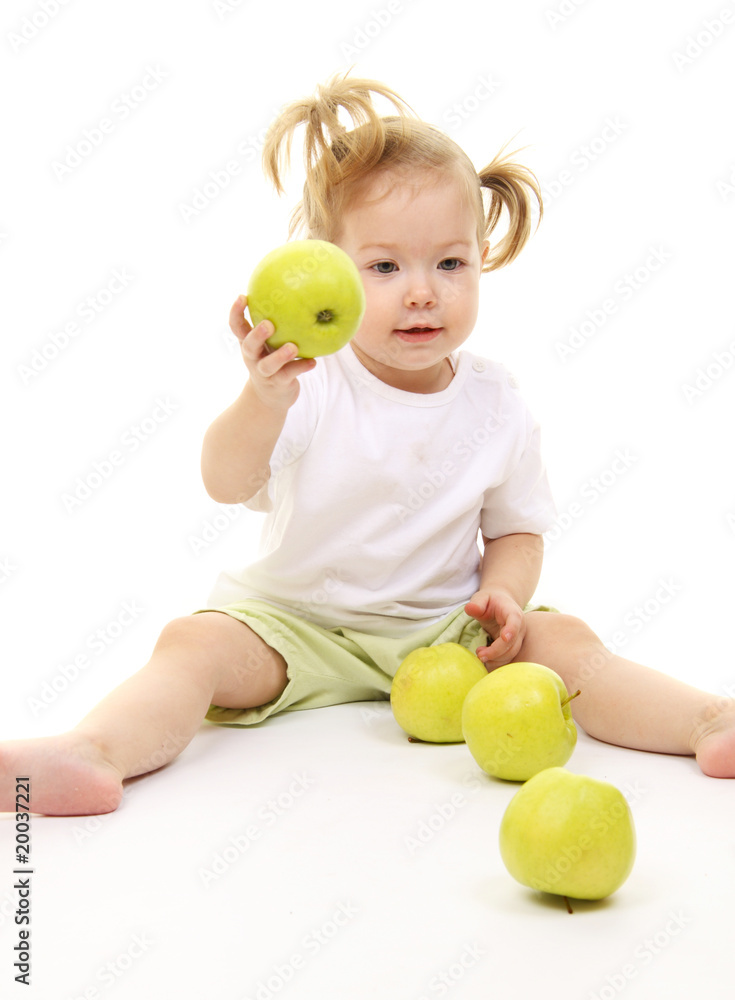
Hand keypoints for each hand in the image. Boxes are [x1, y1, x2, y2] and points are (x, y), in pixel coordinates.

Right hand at [229, 295, 315, 409]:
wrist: (270, 398)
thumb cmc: (272, 361)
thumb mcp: (269, 344)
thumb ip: (277, 325)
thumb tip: (297, 293)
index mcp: (249, 344)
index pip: (237, 327)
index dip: (236, 313)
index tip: (243, 297)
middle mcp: (253, 358)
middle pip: (249, 346)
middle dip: (257, 335)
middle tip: (268, 324)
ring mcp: (264, 373)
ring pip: (268, 365)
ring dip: (280, 356)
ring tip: (292, 347)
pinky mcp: (278, 384)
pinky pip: (289, 375)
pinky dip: (301, 367)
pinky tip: (313, 362)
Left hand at [465, 589, 525, 667]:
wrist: (500, 604)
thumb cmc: (490, 601)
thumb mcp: (481, 597)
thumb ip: (476, 603)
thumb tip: (470, 608)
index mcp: (512, 612)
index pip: (515, 621)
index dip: (511, 630)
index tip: (504, 638)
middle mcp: (519, 627)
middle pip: (512, 643)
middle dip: (496, 652)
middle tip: (479, 654)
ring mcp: (518, 638)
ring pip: (511, 654)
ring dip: (495, 659)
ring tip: (480, 654)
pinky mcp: (513, 647)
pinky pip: (507, 658)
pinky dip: (496, 662)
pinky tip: (485, 658)